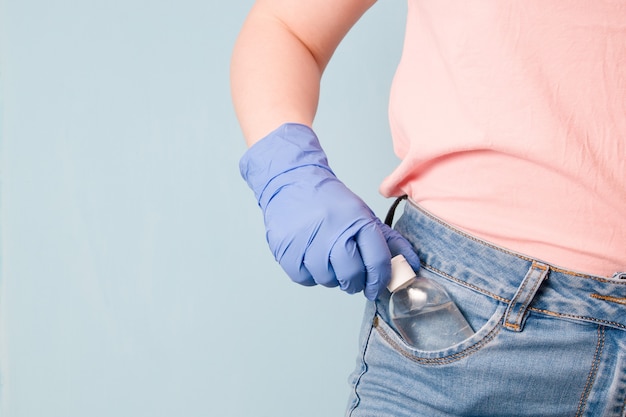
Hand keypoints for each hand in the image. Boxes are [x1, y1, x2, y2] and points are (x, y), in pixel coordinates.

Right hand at [239, 123, 419, 299]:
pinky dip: (309, 274)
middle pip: (351, 276)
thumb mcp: (363, 215)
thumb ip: (388, 241)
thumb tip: (410, 266)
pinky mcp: (287, 249)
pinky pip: (304, 279)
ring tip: (326, 256)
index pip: (377, 261)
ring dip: (330, 276)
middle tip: (352, 278)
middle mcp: (333, 230)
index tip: (377, 286)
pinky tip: (309, 255)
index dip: (380, 280)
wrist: (292, 181)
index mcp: (358, 220)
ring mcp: (308, 241)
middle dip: (355, 283)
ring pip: (327, 280)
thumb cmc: (330, 202)